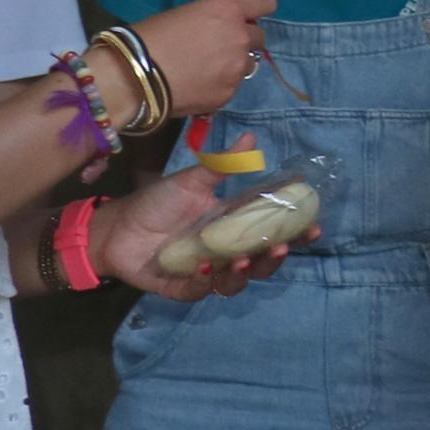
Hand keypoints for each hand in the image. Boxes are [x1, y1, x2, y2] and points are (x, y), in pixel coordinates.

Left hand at [92, 168, 308, 302]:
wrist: (115, 227)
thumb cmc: (156, 202)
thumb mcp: (192, 181)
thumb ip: (223, 165)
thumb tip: (251, 137)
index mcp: (235, 226)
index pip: (273, 231)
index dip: (296, 233)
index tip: (313, 227)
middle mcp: (226, 252)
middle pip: (263, 262)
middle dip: (276, 258)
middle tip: (280, 247)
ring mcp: (207, 272)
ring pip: (238, 281)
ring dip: (246, 273)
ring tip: (243, 259)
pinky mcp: (183, 287)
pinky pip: (202, 292)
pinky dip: (207, 282)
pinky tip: (205, 268)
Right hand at [131, 0, 274, 120]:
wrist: (130, 77)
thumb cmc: (147, 38)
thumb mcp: (183, 16)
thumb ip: (211, 21)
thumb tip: (218, 31)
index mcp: (227, 10)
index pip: (266, 1)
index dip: (255, 10)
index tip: (245, 17)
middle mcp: (240, 36)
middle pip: (258, 36)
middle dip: (242, 40)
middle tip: (216, 48)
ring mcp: (238, 67)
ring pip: (248, 64)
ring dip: (234, 65)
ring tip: (204, 70)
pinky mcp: (229, 93)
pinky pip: (231, 86)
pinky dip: (219, 86)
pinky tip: (195, 86)